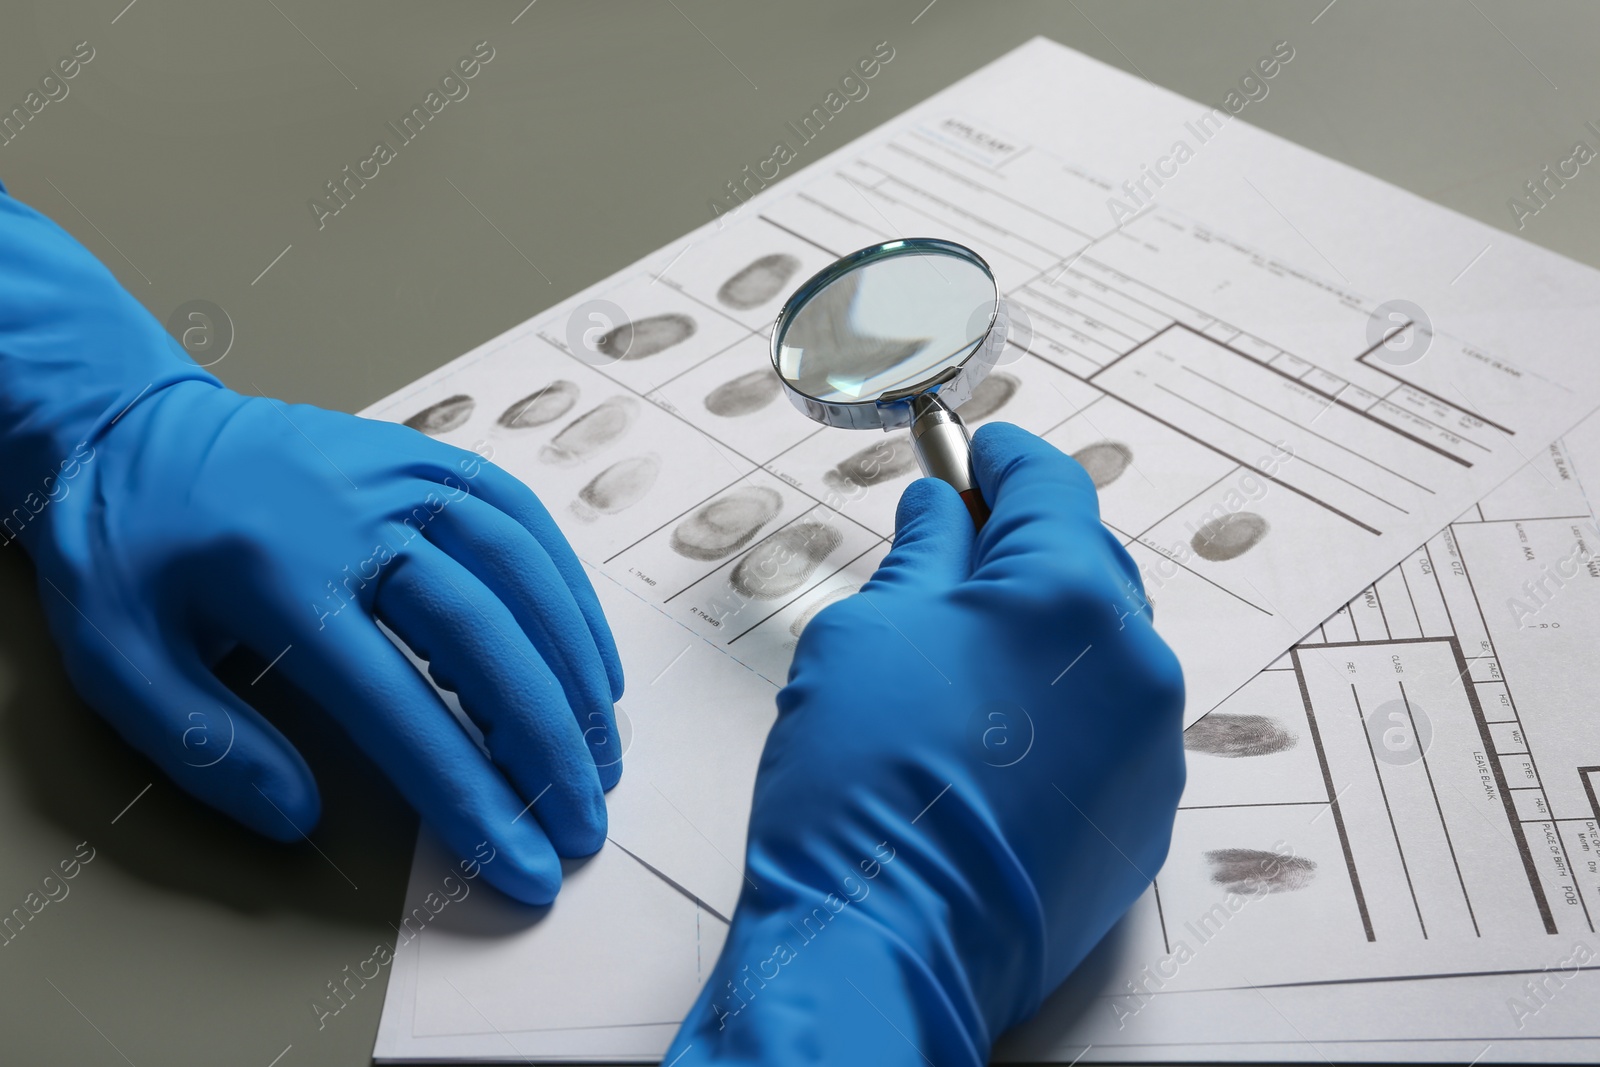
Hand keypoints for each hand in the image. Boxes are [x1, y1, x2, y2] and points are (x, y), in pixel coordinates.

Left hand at [0, 190, 621, 904]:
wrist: (132, 427)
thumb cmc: (125, 548)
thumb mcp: (118, 657)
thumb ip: (206, 744)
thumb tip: (301, 815)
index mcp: (283, 578)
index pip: (403, 709)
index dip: (474, 796)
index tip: (524, 863)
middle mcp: (364, 518)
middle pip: (487, 641)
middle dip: (550, 744)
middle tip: (584, 822)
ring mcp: (408, 477)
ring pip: (526, 577)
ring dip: (576, 674)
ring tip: (601, 753)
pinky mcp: (433, 458)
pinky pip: (527, 523)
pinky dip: (570, 594)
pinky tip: (587, 656)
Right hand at [666, 424, 1185, 1064]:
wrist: (883, 942)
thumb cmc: (862, 790)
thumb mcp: (867, 633)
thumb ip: (922, 557)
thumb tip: (940, 514)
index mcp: (1068, 598)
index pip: (1052, 485)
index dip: (1004, 456)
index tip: (977, 450)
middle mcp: (1134, 666)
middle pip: (1089, 562)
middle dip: (1025, 543)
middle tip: (955, 545)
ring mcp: (1149, 749)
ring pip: (1103, 649)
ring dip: (1045, 631)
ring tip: (963, 655)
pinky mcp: (1140, 818)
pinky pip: (1111, 727)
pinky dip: (1063, 706)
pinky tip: (992, 733)